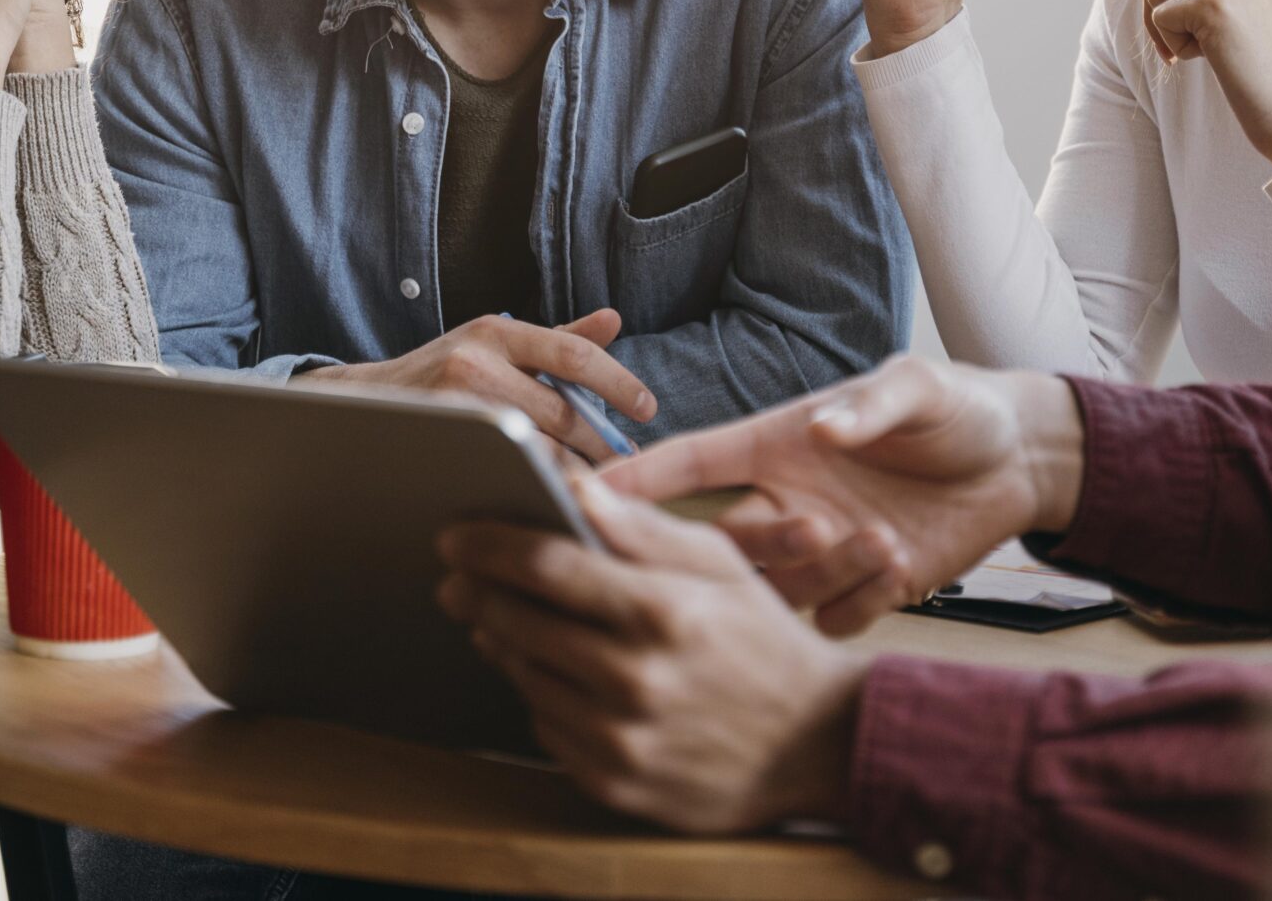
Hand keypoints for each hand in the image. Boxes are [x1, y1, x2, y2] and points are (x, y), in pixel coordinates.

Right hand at [299, 310, 653, 463]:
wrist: (361, 402)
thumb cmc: (441, 372)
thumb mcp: (494, 343)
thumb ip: (557, 339)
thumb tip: (613, 320)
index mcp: (497, 331)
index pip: (574, 354)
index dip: (618, 382)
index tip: (649, 408)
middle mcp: (476, 360)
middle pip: (562, 412)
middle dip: (601, 445)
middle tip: (627, 465)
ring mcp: (455, 404)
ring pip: (537, 449)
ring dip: (575, 471)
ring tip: (600, 486)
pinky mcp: (440, 442)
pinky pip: (504, 469)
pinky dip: (536, 483)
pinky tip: (554, 495)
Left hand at [438, 479, 867, 831]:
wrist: (816, 744)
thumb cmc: (763, 641)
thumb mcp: (720, 565)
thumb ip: (641, 527)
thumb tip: (572, 487)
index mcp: (663, 612)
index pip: (547, 566)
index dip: (489, 545)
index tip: (455, 534)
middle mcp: (635, 680)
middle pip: (520, 623)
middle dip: (478, 592)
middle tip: (457, 576)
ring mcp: (622, 740)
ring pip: (525, 678)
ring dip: (502, 642)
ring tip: (497, 618)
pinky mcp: (616, 785)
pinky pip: (547, 729)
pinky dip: (540, 695)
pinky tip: (549, 672)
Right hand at [603, 355, 1085, 634]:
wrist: (1020, 461)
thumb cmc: (957, 408)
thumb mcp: (918, 387)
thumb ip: (870, 406)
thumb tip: (825, 428)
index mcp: (778, 443)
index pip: (690, 462)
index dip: (635, 478)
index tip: (577, 494)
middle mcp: (786, 500)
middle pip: (721, 542)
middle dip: (749, 546)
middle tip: (811, 528)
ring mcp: (821, 550)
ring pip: (776, 589)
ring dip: (819, 573)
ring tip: (883, 541)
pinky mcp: (862, 589)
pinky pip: (834, 618)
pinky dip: (860, 601)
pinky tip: (903, 567)